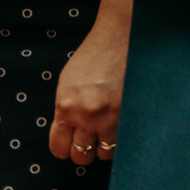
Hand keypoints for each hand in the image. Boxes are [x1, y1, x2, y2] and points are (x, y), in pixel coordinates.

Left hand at [49, 0, 130, 165]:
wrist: (121, 34)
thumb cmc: (94, 54)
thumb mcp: (68, 82)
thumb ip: (65, 109)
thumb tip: (68, 133)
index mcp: (65, 106)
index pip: (59, 148)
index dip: (64, 148)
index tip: (70, 142)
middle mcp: (87, 115)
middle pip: (81, 155)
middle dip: (83, 150)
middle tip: (89, 137)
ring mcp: (111, 115)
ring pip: (104, 153)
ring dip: (104, 145)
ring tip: (106, 131)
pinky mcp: (130, 111)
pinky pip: (123, 140)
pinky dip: (120, 137)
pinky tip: (120, 124)